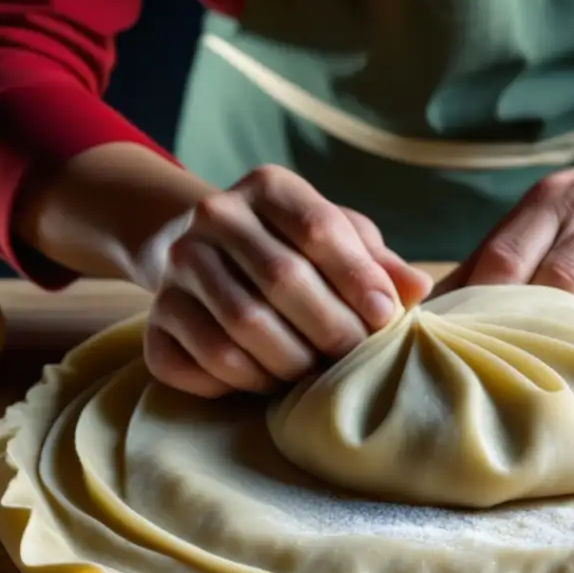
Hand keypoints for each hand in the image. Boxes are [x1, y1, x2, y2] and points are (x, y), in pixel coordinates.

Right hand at [143, 165, 432, 397]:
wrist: (204, 253)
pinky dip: (245, 382)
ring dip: (291, 362)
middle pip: (281, 278)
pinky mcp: (156, 318)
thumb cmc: (294, 250)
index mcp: (269, 188)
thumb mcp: (340, 240)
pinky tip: (270, 384)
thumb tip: (417, 289)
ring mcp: (178, 266)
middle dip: (331, 328)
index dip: (357, 278)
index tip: (387, 317)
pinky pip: (203, 361)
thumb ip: (378, 263)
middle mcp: (215, 216)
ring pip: (242, 324)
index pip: (317, 229)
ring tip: (317, 376)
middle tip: (356, 359)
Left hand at [435, 147, 573, 352]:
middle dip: (530, 325)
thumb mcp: (539, 217)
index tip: (460, 340)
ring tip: (556, 380)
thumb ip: (488, 259)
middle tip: (505, 371)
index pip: (510, 254)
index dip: (483, 299)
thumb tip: (424, 308)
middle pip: (559, 277)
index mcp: (552, 202)